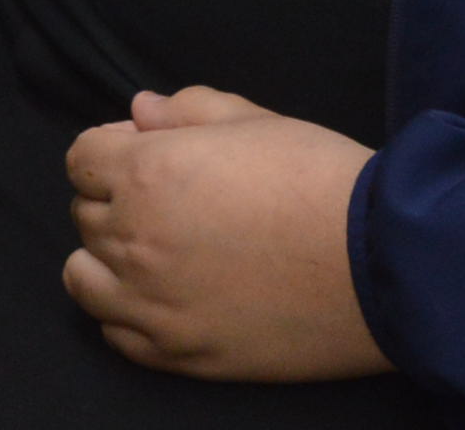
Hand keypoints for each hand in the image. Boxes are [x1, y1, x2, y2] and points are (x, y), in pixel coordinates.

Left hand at [62, 87, 389, 380]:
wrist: (383, 264)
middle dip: (117, 199)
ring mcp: (154, 305)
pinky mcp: (181, 354)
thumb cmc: (321, 181)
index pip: (81, 158)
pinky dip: (128, 314)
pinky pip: (116, 334)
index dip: (113, 150)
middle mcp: (136, 240)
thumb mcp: (254, 121)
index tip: (149, 155)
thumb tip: (139, 111)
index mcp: (146, 173)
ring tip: (157, 253)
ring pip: (84, 277)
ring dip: (108, 259)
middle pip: (86, 214)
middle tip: (172, 202)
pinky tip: (166, 298)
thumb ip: (185, 109)